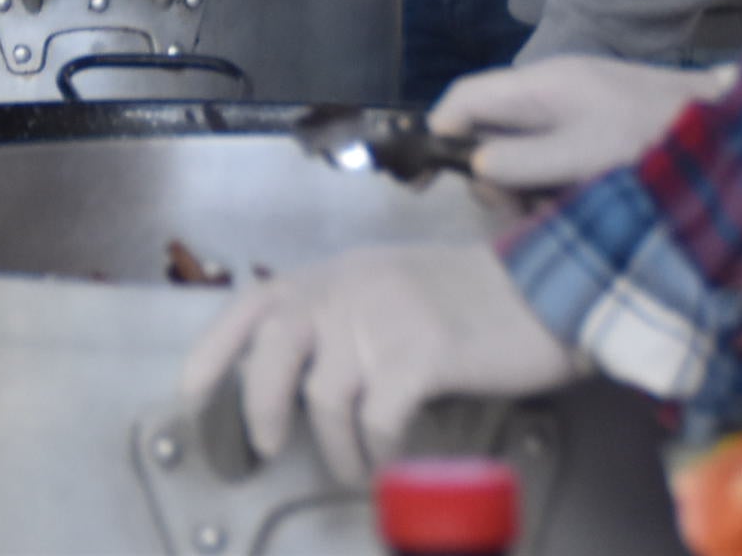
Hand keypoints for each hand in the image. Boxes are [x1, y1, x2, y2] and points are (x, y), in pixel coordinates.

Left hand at [180, 243, 585, 486]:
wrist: (550, 290)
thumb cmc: (476, 299)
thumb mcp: (392, 287)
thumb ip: (344, 315)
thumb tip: (300, 373)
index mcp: (336, 273)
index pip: (251, 305)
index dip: (212, 351)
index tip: (191, 395)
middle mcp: (349, 288)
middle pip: (271, 349)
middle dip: (258, 407)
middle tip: (266, 447)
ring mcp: (383, 319)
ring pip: (324, 397)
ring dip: (335, 447)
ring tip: (354, 466)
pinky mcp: (420, 354)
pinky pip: (377, 419)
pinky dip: (378, 450)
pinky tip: (389, 460)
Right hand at [431, 55, 732, 192]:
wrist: (734, 127)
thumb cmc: (655, 135)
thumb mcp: (586, 154)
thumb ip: (525, 161)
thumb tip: (475, 168)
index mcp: (540, 86)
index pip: (465, 99)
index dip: (438, 133)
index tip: (427, 178)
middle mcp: (549, 93)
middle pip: (488, 129)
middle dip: (491, 173)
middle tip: (513, 209)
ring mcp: (574, 110)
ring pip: (520, 149)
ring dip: (525, 185)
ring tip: (551, 213)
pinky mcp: (596, 130)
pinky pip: (552, 156)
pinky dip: (554, 183)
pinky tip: (576, 205)